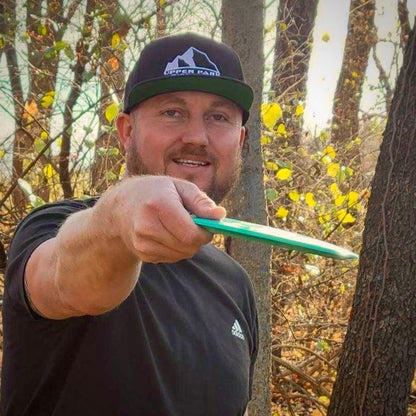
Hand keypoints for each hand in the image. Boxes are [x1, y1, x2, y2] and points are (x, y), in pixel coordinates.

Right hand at [100, 175, 225, 263]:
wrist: (121, 207)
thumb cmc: (157, 192)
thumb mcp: (180, 187)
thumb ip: (201, 202)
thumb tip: (221, 216)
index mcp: (159, 205)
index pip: (190, 234)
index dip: (205, 233)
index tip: (207, 226)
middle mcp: (147, 226)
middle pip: (187, 247)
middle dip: (198, 239)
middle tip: (194, 225)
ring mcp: (142, 243)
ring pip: (181, 254)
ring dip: (187, 244)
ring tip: (178, 226)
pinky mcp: (142, 254)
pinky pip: (171, 258)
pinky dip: (176, 248)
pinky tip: (167, 234)